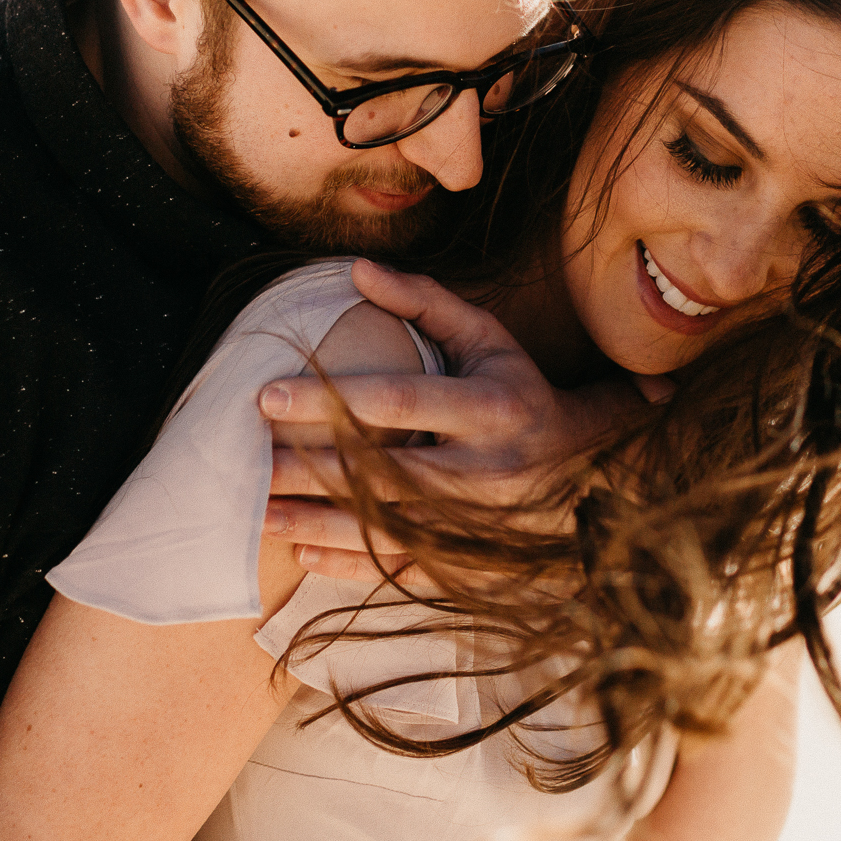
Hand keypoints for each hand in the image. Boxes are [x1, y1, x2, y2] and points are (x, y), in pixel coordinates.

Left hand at [263, 259, 670, 581]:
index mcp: (491, 408)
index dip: (327, 399)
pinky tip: (301, 551)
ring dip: (314, 523)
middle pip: (380, 473)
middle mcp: (487, 472)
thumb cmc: (525, 393)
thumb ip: (426, 300)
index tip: (265, 395)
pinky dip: (350, 562)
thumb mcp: (489, 339)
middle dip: (306, 470)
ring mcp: (481, 526)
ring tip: (254, 513)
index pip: (395, 400)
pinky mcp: (475, 562)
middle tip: (245, 462)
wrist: (595, 476)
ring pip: (384, 529)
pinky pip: (402, 569)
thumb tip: (356, 270)